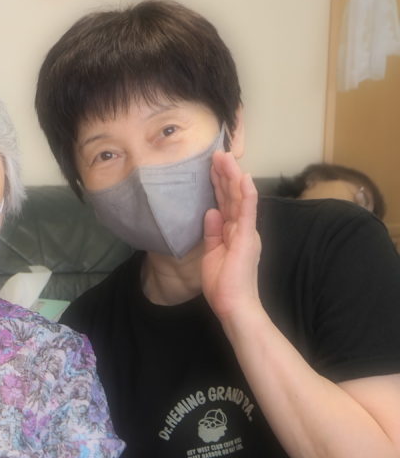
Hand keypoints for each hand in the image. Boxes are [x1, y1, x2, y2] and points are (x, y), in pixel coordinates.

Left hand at [201, 150, 262, 320]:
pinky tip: (243, 177)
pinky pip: (248, 211)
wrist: (233, 304)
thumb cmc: (223, 283)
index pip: (225, 202)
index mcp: (234, 231)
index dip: (218, 184)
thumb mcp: (212, 252)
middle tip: (216, 152)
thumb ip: (212, 231)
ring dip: (232, 176)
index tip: (211, 165)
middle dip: (224, 174)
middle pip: (232, 196)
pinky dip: (246, 194)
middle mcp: (243, 228)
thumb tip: (210, 211)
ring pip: (240, 198)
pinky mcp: (247, 238)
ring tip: (224, 156)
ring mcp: (247, 231)